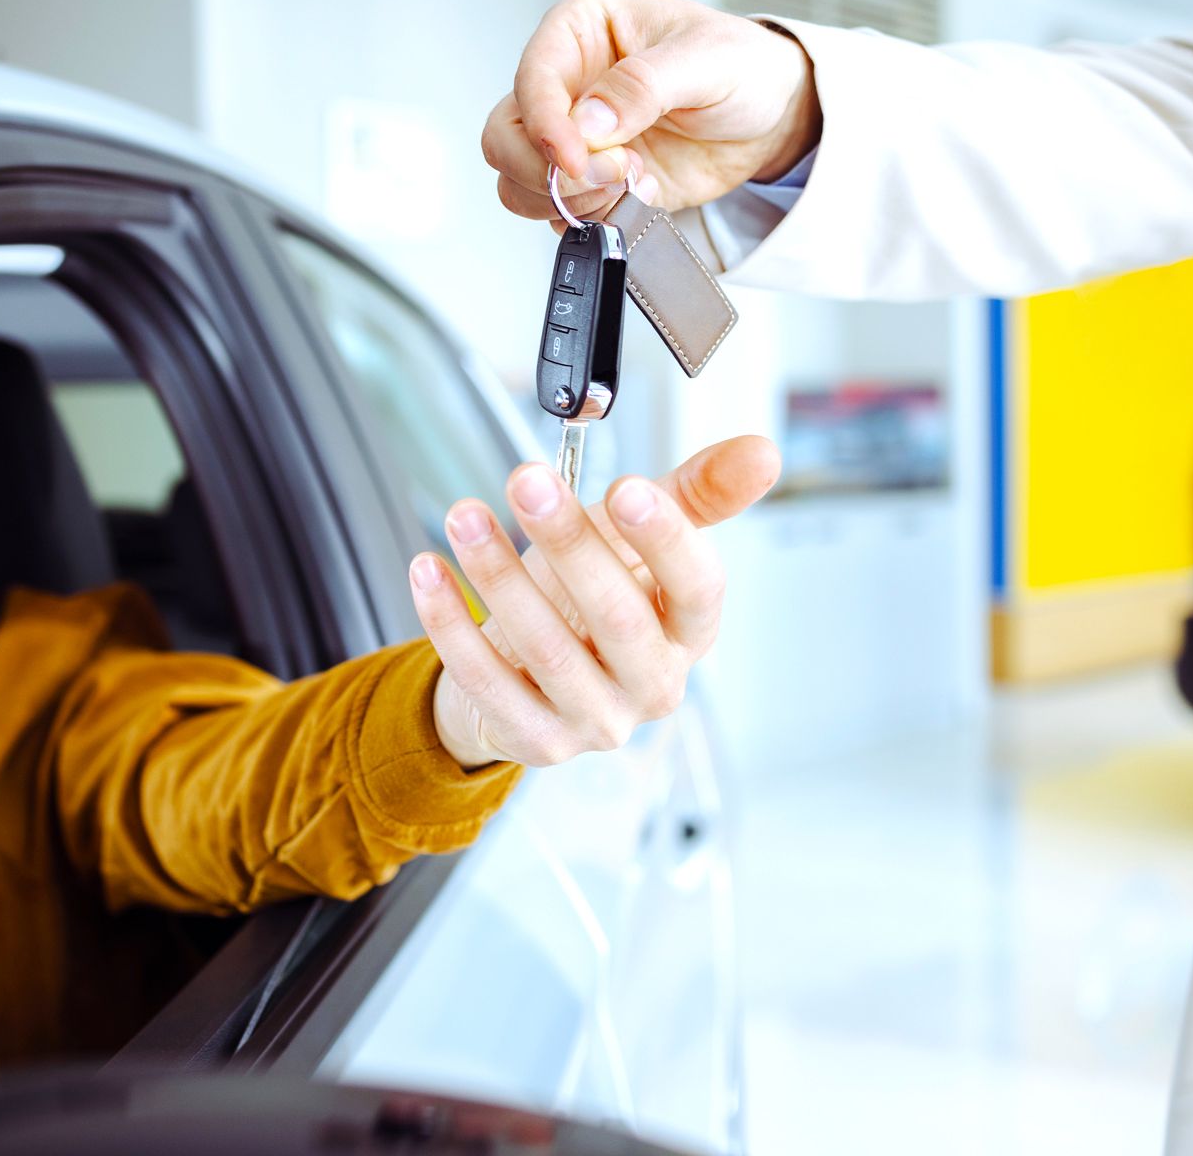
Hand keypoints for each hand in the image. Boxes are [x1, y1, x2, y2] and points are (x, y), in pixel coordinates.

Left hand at [410, 435, 780, 768]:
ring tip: (465, 516)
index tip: (627, 487)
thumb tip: (762, 452)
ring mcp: (595, 720)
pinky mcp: (535, 740)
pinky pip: (487, 681)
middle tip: (528, 481)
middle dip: (571, 543)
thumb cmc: (592, 599)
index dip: (667, 541)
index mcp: (688, 632)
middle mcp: (651, 684)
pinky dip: (451, 623)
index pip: (698, 591)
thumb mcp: (640, 541)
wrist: (530, 676)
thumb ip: (695, 495)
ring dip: (499, 575)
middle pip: (619, 618)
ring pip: (546, 649)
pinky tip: (430, 570)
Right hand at [483, 0, 821, 222]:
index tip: (579, 157)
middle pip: (505, 139)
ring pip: (519, 183)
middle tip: (612, 174)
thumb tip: (589, 120)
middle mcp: (566, 87)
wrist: (769, 120)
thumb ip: (644, 85)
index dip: (546, 126)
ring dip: (572, 200)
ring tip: (633, 180)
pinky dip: (595, 218)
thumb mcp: (706, 59)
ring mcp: (574, 142)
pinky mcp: (591, 184)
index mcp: (580, 34)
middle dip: (549, 171)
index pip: (532, 80)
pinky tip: (640, 196)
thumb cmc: (741, 68)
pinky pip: (560, 214)